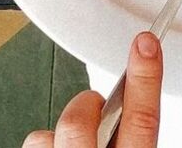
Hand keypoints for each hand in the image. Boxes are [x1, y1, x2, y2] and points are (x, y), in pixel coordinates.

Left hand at [24, 33, 161, 147]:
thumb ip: (129, 137)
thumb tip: (126, 108)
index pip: (142, 121)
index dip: (143, 78)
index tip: (146, 44)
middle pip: (79, 120)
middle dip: (84, 106)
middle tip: (95, 112)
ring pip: (47, 134)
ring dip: (59, 134)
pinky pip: (34, 142)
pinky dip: (46, 144)